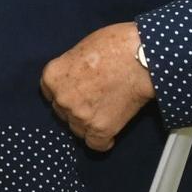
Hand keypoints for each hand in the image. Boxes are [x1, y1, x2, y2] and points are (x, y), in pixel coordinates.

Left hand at [41, 22, 153, 151]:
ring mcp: (80, 116)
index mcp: (52, 76)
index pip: (50, 94)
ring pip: (78, 129)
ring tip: (106, 110)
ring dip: (88, 123)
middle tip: (95, 99)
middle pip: (63, 112)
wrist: (141, 58)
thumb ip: (70, 70)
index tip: (77, 92)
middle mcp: (62, 99)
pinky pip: (96, 145)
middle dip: (76, 107)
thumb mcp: (79, 50)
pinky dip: (102, 141)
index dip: (65, 93)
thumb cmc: (115, 46)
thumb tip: (74, 79)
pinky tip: (109, 132)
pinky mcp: (101, 128)